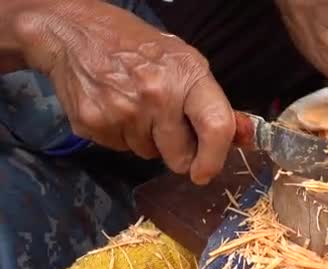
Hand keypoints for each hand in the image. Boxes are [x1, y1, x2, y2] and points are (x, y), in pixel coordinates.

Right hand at [14, 0, 233, 183]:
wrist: (76, 34)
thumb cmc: (139, 47)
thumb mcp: (186, 64)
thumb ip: (216, 104)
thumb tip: (247, 137)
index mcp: (187, 77)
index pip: (216, 127)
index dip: (215, 158)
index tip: (206, 172)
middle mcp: (157, 96)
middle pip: (179, 157)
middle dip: (178, 150)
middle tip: (166, 124)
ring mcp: (122, 112)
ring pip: (148, 155)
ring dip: (147, 139)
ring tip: (136, 105)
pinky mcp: (94, 125)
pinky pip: (120, 149)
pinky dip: (121, 135)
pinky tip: (116, 107)